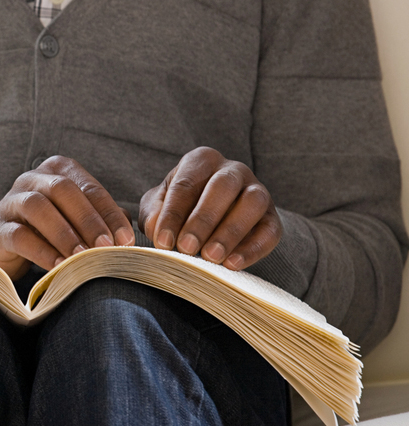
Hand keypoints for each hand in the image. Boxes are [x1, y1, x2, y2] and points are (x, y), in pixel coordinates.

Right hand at [0, 156, 134, 278]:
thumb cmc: (44, 228)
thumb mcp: (73, 219)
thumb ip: (100, 220)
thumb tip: (127, 235)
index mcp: (56, 171)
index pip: (88, 187)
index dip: (109, 212)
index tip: (126, 239)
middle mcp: (32, 179)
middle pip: (63, 190)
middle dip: (89, 219)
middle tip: (107, 246)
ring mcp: (10, 202)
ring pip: (38, 207)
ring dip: (64, 233)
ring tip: (82, 257)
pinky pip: (19, 235)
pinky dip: (42, 251)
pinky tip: (58, 267)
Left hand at [139, 147, 281, 270]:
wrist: (210, 219)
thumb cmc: (179, 207)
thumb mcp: (159, 205)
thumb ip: (153, 213)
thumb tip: (156, 228)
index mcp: (201, 160)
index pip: (186, 183)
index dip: (173, 214)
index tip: (163, 241)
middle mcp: (232, 170)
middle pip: (222, 187)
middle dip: (203, 219)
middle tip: (187, 248)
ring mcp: (257, 190)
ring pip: (253, 202)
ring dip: (231, 231)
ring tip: (211, 257)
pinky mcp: (272, 217)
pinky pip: (270, 230)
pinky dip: (253, 249)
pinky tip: (232, 264)